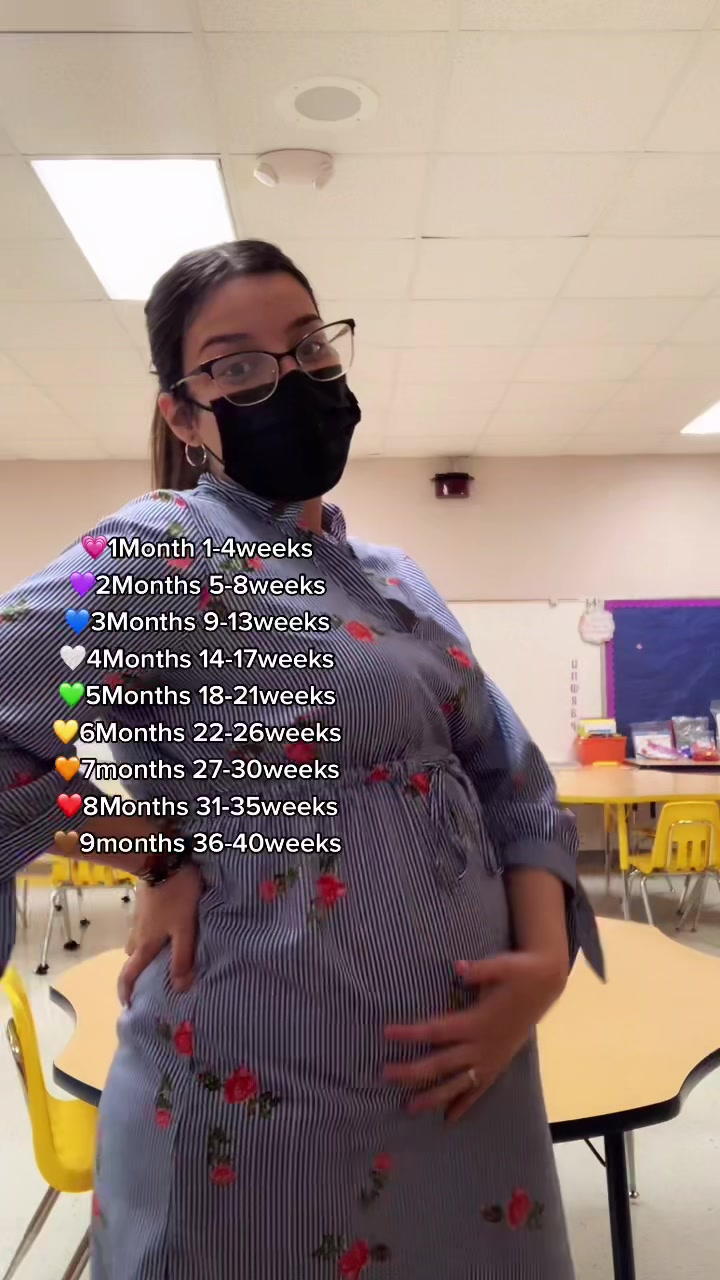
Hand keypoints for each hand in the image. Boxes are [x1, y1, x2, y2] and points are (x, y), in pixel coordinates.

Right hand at [118, 864, 202, 1005]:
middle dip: (138, 969)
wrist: (162, 857)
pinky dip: (151, 932)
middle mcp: (138, 932)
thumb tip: (179, 988)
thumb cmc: (176, 895)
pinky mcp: (144, 901)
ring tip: (161, 953)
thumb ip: (183, 956)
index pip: (128, 973)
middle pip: (134, 956)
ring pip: (139, 938)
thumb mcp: (185, 927)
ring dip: (145, 948)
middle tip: (151, 977)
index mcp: (146, 943)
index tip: (127, 1006)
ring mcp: (139, 915)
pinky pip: (145, 924)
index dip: (125, 991)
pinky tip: (165, 927)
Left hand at [384, 950, 566, 1123]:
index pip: (437, 1031)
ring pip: (458, 1084)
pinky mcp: (499, 1064)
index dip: (411, 1034)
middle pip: (441, 1064)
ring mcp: (491, 1059)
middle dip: (412, 1071)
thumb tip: (458, 967)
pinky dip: (464, 1105)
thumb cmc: (519, 972)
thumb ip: (479, 970)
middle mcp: (481, 1046)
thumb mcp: (501, 966)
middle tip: (384, 1075)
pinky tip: (449, 1119)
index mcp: (477, 1021)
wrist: (546, 984)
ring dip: (433, 1096)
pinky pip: (479, 1090)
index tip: (387, 1033)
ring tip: (409, 1108)